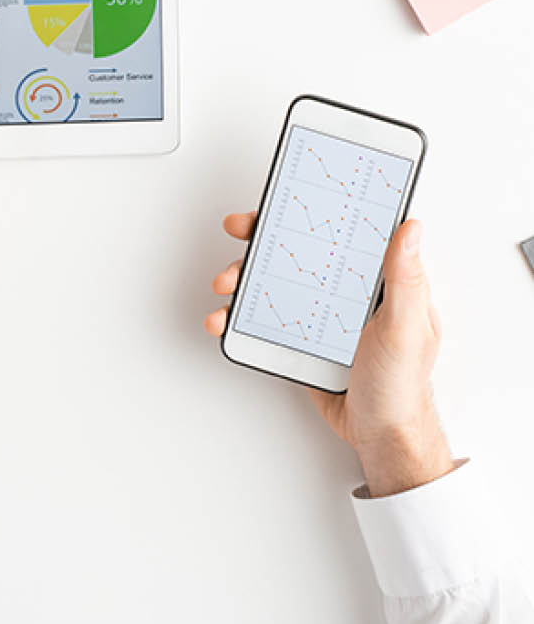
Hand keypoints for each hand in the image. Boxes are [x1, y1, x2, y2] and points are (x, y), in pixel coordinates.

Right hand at [205, 214, 454, 496]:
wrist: (379, 438)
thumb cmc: (402, 386)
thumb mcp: (406, 328)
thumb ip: (404, 279)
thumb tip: (410, 227)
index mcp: (377, 278)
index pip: (342, 229)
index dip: (313, 208)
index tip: (284, 197)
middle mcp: (345, 289)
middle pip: (299, 247)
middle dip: (263, 235)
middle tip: (240, 229)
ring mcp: (319, 312)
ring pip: (274, 280)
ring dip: (243, 275)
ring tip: (226, 283)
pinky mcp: (299, 338)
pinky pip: (264, 317)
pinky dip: (238, 315)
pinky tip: (224, 318)